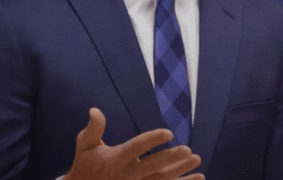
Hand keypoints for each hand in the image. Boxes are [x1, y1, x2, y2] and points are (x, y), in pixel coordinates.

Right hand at [63, 107, 203, 179]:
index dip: (152, 140)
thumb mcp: (84, 146)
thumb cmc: (85, 166)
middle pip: (153, 167)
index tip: (169, 132)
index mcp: (115, 160)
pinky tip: (196, 178)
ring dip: (181, 173)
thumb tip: (94, 109)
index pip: (137, 148)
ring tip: (197, 162)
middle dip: (171, 159)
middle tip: (189, 150)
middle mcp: (126, 176)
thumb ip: (93, 128)